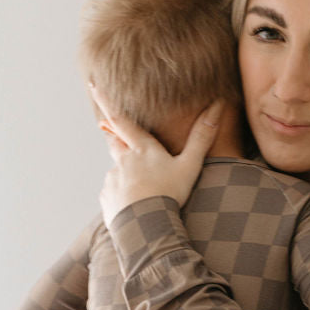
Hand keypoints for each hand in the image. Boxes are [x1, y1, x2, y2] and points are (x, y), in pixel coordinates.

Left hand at [90, 81, 223, 228]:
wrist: (147, 225)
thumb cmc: (169, 193)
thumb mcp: (190, 165)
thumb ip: (201, 138)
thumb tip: (217, 106)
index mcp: (141, 149)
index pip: (119, 119)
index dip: (106, 101)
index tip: (92, 84)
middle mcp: (122, 161)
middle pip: (114, 142)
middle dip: (113, 136)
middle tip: (113, 132)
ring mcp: (112, 180)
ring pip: (117, 171)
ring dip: (125, 175)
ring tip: (141, 190)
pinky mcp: (107, 199)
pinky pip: (113, 194)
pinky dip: (122, 197)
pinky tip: (134, 208)